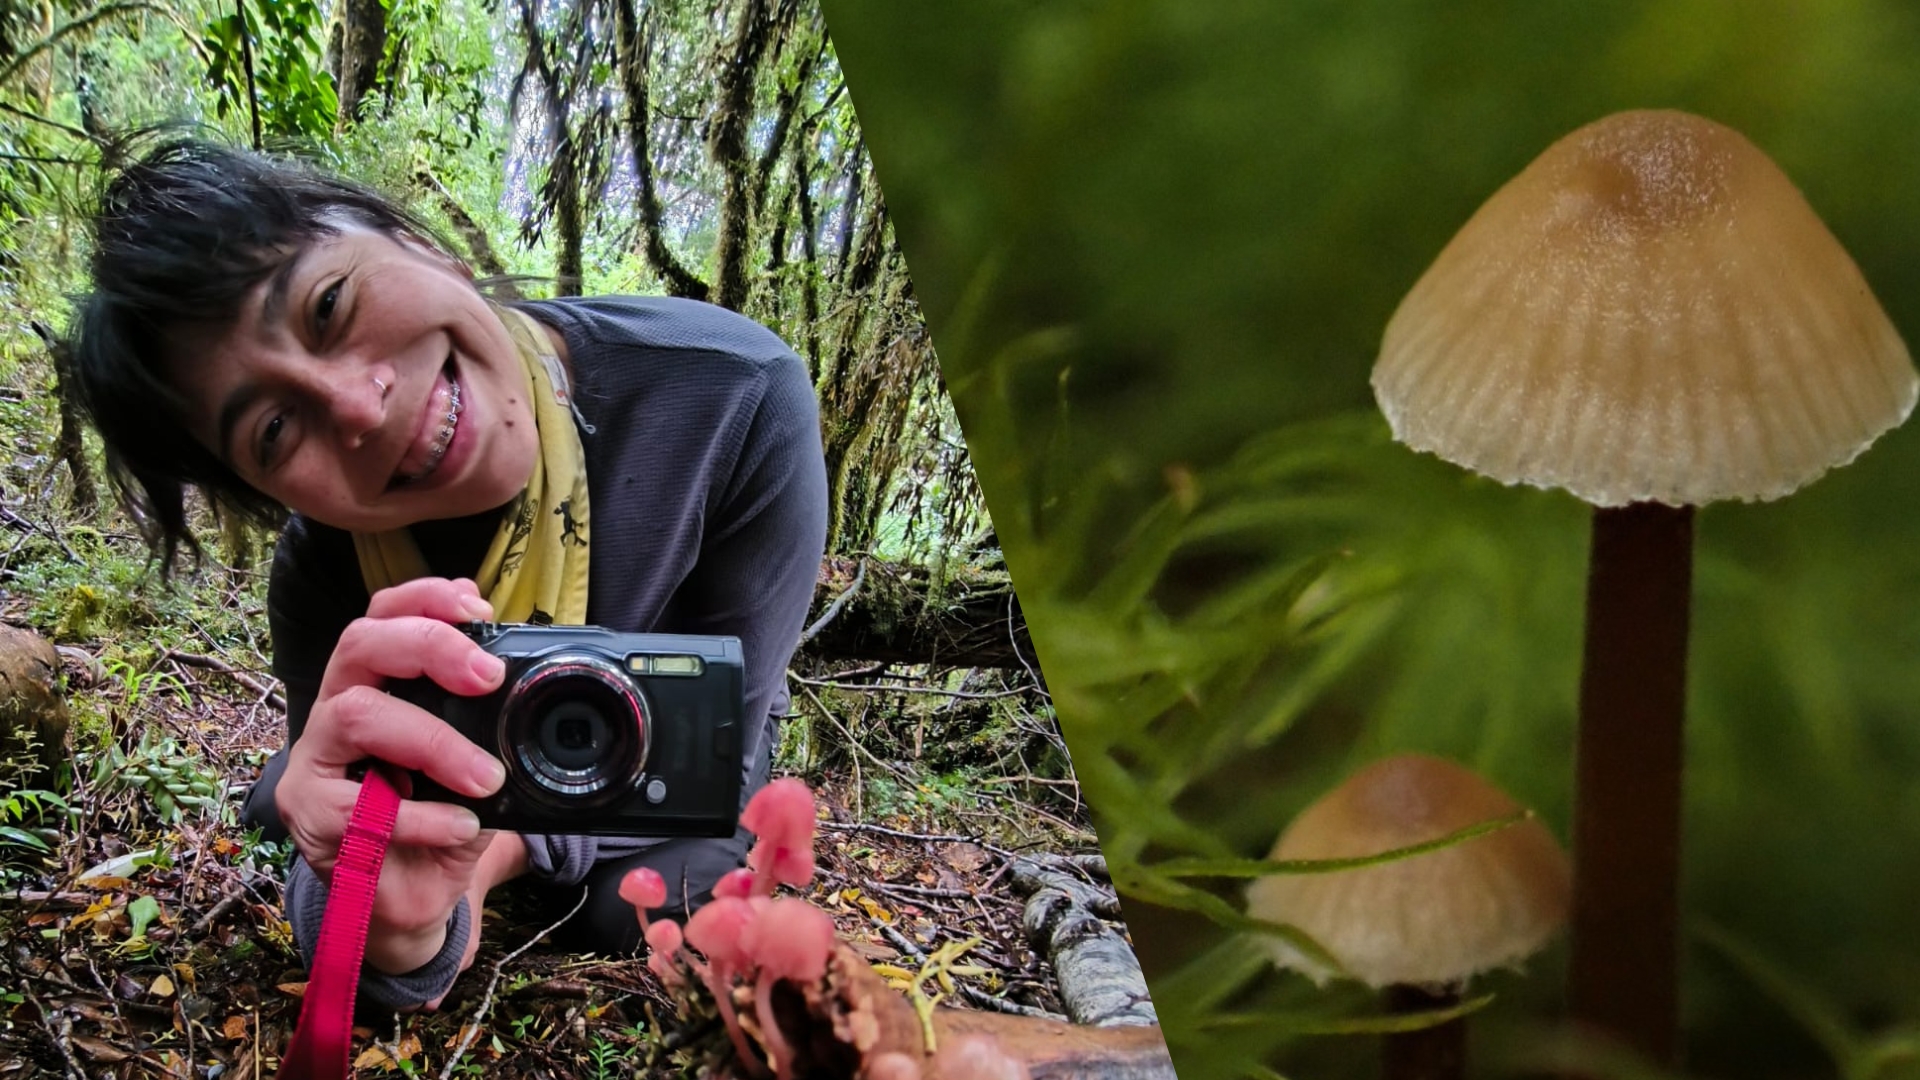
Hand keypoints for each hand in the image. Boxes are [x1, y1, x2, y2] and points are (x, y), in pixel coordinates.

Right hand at [275, 577, 507, 974]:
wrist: (410, 899)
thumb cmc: (441, 819)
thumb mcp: (477, 766)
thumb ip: (492, 727)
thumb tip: (537, 691)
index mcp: (375, 686)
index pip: (383, 616)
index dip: (426, 598)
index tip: (480, 606)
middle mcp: (336, 711)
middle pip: (359, 643)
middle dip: (429, 647)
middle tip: (488, 676)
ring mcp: (314, 761)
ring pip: (355, 714)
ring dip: (433, 741)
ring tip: (485, 776)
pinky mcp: (309, 816)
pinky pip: (356, 806)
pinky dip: (420, 817)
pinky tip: (460, 826)